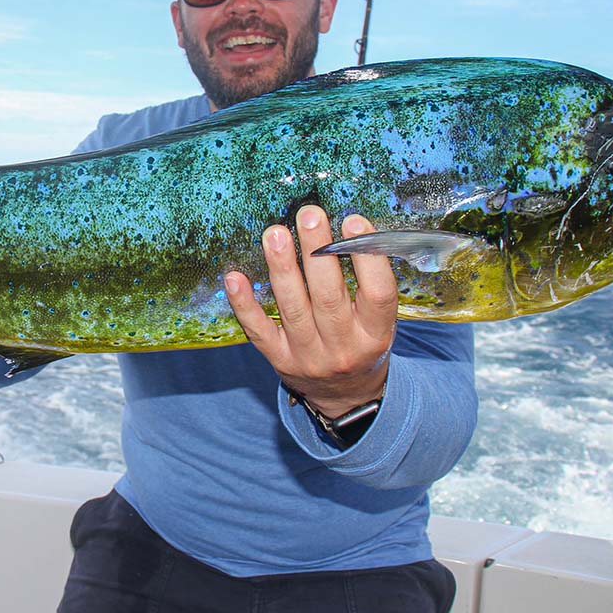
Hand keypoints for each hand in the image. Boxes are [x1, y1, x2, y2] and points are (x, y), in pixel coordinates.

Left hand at [224, 207, 395, 416]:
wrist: (345, 396)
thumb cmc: (362, 343)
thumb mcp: (378, 321)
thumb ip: (367, 283)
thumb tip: (348, 226)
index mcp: (376, 334)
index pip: (378, 294)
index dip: (367, 257)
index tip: (353, 221)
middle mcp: (344, 347)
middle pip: (329, 297)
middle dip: (318, 252)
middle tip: (308, 215)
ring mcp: (309, 356)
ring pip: (294, 309)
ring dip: (282, 268)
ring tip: (275, 233)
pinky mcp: (280, 360)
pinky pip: (259, 330)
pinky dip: (245, 304)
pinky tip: (234, 277)